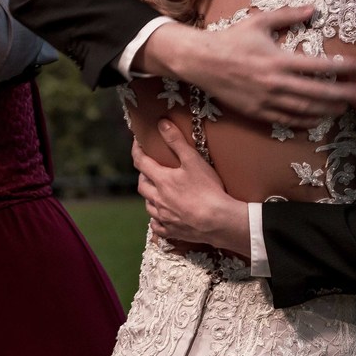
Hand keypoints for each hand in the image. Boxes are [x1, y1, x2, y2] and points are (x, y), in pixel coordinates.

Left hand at [135, 121, 250, 256]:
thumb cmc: (208, 190)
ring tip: (158, 191)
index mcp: (161, 180)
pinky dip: (157, 219)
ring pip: (148, 205)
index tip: (138, 142)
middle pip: (142, 185)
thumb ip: (176, 141)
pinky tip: (162, 216)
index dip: (137, 150)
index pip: (140, 162)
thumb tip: (161, 124)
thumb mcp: (193, 160)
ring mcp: (164, 217)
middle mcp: (158, 199)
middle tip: (151, 169)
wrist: (219, 221)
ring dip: (150, 196)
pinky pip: (157, 225)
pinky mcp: (171, 231)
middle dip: (144, 175)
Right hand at [146, 6, 355, 126]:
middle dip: (342, 95)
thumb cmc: (232, 39)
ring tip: (345, 108)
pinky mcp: (258, 112)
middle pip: (317, 93)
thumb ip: (288, 15)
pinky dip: (305, 122)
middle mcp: (275, 83)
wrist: (202, 62)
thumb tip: (314, 9)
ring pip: (304, 110)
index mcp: (278, 60)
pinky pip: (287, 121)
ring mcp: (266, 101)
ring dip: (328, 110)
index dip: (341, 68)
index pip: (318, 66)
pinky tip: (318, 119)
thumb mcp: (260, 21)